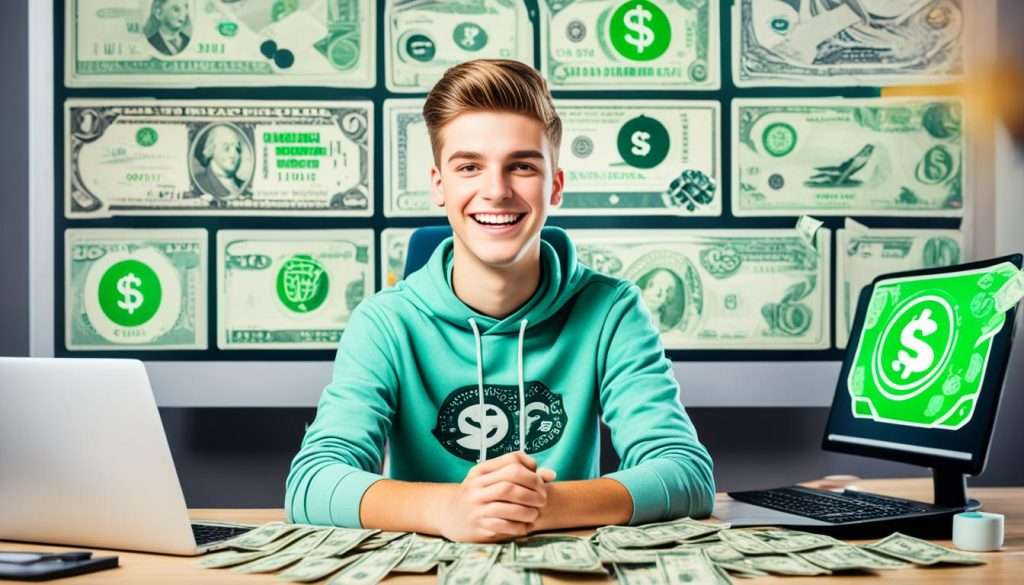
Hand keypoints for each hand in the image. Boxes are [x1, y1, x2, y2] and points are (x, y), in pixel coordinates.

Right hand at [433, 451, 555, 542]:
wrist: (449, 515)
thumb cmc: (479, 495)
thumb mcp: (493, 480)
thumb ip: (522, 475)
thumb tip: (551, 474)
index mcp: (482, 470)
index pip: (512, 460)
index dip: (531, 468)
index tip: (539, 480)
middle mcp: (477, 486)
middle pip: (512, 481)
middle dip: (534, 490)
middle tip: (543, 499)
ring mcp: (476, 506)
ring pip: (508, 504)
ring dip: (528, 510)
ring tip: (535, 513)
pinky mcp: (478, 526)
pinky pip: (503, 525)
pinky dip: (519, 526)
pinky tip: (524, 526)